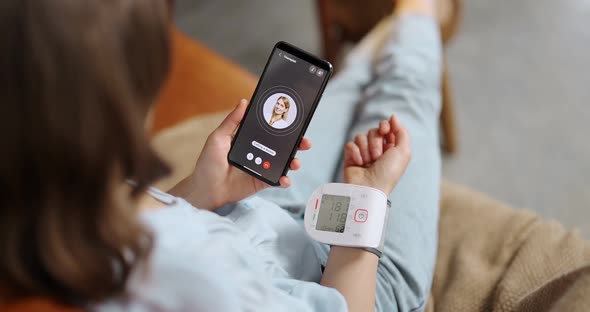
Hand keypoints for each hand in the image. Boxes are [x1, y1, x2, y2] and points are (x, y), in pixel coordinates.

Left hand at [177, 99, 310, 209]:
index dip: (283, 126)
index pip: (270, 130)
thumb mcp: (218, 138)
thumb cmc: (208, 163)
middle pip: (282, 146)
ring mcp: (262, 167)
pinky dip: (284, 180)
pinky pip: (277, 179)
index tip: (294, 121)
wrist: (206, 189)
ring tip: (295, 163)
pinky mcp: (262, 182)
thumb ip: (232, 121)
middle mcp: (258, 152)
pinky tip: (285, 179)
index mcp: (249, 139)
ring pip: (283, 162)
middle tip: (304, 143)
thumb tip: (243, 102)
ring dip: (293, 161)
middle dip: (297, 143)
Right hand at [343, 115, 410, 194]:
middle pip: (373, 131)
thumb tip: (393, 117)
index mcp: (391, 148)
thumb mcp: (403, 152)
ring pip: (361, 136)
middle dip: (376, 142)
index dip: (385, 126)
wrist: (370, 188)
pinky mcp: (351, 157)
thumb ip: (402, 132)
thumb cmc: (388, 173)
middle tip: (378, 155)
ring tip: (369, 162)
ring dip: (366, 149)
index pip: (387, 128)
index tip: (385, 129)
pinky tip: (360, 163)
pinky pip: (350, 145)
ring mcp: (363, 153)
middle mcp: (377, 149)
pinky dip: (355, 153)